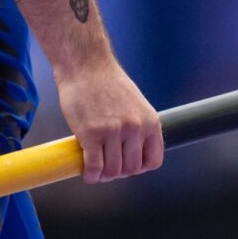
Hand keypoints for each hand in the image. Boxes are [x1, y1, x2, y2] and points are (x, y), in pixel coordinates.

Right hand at [55, 56, 163, 183]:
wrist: (84, 63)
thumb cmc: (105, 80)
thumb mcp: (134, 102)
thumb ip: (137, 125)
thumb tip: (132, 151)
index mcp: (149, 121)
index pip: (153, 161)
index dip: (139, 167)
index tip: (126, 164)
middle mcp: (134, 128)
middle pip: (131, 169)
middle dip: (118, 171)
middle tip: (106, 165)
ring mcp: (113, 132)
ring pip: (112, 171)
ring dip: (103, 174)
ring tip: (96, 168)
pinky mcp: (91, 134)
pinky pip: (94, 167)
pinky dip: (90, 175)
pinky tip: (87, 172)